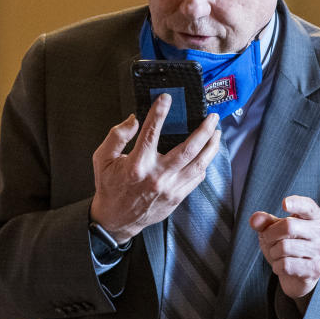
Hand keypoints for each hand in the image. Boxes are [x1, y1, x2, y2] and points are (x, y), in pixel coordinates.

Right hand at [90, 94, 221, 242]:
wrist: (116, 219)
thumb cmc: (110, 187)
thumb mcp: (103, 159)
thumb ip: (117, 136)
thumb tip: (134, 119)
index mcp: (137, 165)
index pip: (151, 133)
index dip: (159, 113)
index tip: (167, 99)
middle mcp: (157, 176)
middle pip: (188, 149)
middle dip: (204, 130)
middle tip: (212, 117)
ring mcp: (170, 188)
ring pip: (199, 164)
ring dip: (211, 146)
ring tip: (217, 133)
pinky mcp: (177, 197)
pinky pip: (197, 178)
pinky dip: (205, 163)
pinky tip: (207, 153)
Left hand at [249, 196, 319, 298]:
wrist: (297, 275)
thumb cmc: (286, 245)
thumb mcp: (274, 230)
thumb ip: (264, 222)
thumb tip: (255, 219)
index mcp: (315, 216)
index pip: (307, 206)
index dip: (296, 203)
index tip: (284, 204)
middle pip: (289, 226)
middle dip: (270, 234)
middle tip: (267, 239)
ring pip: (284, 247)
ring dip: (273, 252)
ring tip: (278, 254)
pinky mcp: (316, 269)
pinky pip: (286, 265)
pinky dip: (277, 266)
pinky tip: (283, 266)